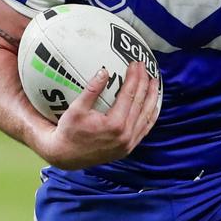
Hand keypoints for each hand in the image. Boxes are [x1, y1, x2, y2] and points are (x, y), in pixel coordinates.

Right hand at [35, 62, 160, 168]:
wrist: (66, 156)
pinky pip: (144, 129)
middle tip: (145, 67)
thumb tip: (104, 71)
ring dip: (151, 98)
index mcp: (115, 124)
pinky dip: (150, 115)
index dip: (134, 77)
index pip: (129, 95)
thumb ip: (91, 90)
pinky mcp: (128, 148)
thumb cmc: (69, 131)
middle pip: (140, 103)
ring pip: (147, 117)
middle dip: (144, 83)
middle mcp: (125, 135)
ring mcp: (129, 143)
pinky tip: (153, 105)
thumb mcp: (76, 109)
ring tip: (154, 82)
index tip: (135, 64)